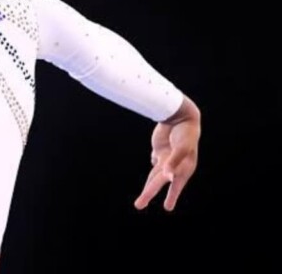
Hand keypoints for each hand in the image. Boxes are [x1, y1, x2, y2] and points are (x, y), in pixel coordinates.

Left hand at [134, 96, 200, 211]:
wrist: (180, 115)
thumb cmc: (185, 133)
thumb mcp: (182, 147)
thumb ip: (174, 162)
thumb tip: (168, 177)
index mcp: (183, 167)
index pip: (174, 185)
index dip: (171, 196)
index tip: (167, 208)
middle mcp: (174, 165)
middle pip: (158, 182)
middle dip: (149, 193)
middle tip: (138, 206)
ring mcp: (166, 157)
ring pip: (155, 175)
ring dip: (149, 186)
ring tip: (143, 198)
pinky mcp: (160, 149)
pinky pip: (156, 161)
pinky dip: (154, 168)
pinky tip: (155, 168)